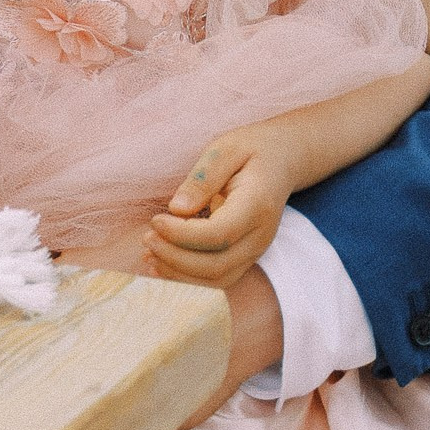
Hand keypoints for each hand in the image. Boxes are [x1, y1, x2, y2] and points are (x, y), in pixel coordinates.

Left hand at [146, 130, 291, 289]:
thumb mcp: (225, 150)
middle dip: (174, 257)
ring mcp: (255, 250)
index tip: (155, 220)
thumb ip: (202, 178)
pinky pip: (217, 279)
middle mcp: (260, 235)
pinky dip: (187, 277)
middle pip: (216, 265)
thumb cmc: (251, 150)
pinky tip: (160, 262)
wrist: (282, 161)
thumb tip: (177, 209)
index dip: (181, 234)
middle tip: (147, 237)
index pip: (219, 234)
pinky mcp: (245, 257)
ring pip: (217, 280)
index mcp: (257, 205)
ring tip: (148, 252)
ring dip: (178, 273)